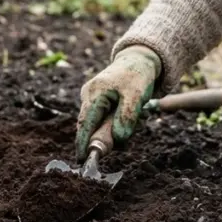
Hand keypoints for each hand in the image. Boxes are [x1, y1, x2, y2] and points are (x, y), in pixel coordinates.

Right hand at [75, 45, 160, 160]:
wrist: (139, 60)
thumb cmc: (137, 76)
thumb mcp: (136, 96)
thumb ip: (126, 118)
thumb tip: (118, 139)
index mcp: (94, 93)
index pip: (84, 124)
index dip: (83, 143)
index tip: (82, 160)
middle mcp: (89, 96)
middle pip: (92, 127)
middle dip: (111, 133)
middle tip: (135, 123)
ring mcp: (93, 99)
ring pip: (101, 125)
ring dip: (120, 126)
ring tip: (139, 111)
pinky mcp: (100, 103)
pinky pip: (106, 120)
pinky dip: (120, 121)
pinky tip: (134, 111)